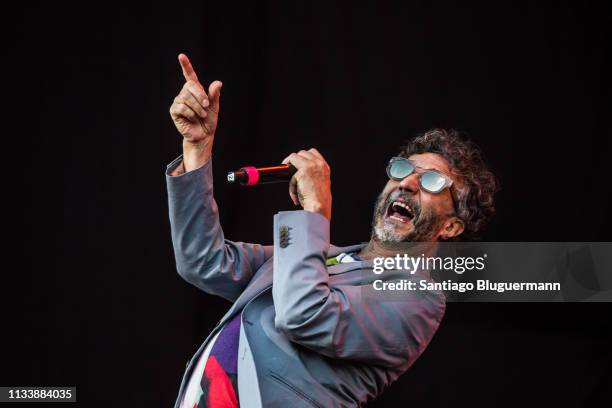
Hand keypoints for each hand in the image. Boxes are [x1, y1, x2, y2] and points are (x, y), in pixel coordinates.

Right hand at [169, 53, 221, 170]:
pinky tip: (192, 118)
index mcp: (195, 90)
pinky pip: (182, 107)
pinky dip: (190, 113)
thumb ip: (215, 95)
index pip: (189, 75)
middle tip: (206, 106)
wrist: (204, 135)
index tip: (181, 56)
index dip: (186, 65)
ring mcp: (179, 101)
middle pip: (190, 86)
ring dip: (197, 107)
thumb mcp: (215, 107)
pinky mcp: (174, 111)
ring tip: (201, 115)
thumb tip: (218, 83)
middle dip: (200, 96)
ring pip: (186, 97)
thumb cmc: (209, 121)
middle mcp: (185, 94)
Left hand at [282, 148, 331, 220]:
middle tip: (289, 169)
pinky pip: (290, 167)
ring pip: (295, 156)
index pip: (313, 153)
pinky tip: (292, 188)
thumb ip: (312, 176)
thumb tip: (297, 175)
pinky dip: (289, 177)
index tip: (297, 164)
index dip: (303, 157)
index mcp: (324, 168)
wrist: (319, 206)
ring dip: (290, 167)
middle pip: (303, 153)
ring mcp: (312, 165)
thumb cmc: (318, 201)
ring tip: (292, 182)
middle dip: (295, 160)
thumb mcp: (319, 184)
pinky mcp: (303, 170)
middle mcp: (319, 164)